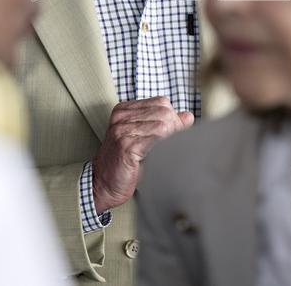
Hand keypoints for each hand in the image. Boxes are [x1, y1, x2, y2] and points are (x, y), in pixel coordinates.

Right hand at [91, 96, 193, 212]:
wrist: (102, 186)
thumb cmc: (124, 165)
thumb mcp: (144, 140)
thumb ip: (165, 125)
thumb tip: (188, 117)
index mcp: (124, 110)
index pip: (161, 103)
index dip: (174, 118)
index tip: (175, 134)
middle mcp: (121, 117)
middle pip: (164, 112)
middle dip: (175, 129)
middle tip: (173, 146)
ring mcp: (122, 130)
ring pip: (163, 126)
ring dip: (171, 141)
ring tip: (166, 153)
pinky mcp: (125, 145)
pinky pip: (156, 140)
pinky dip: (164, 148)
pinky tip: (160, 158)